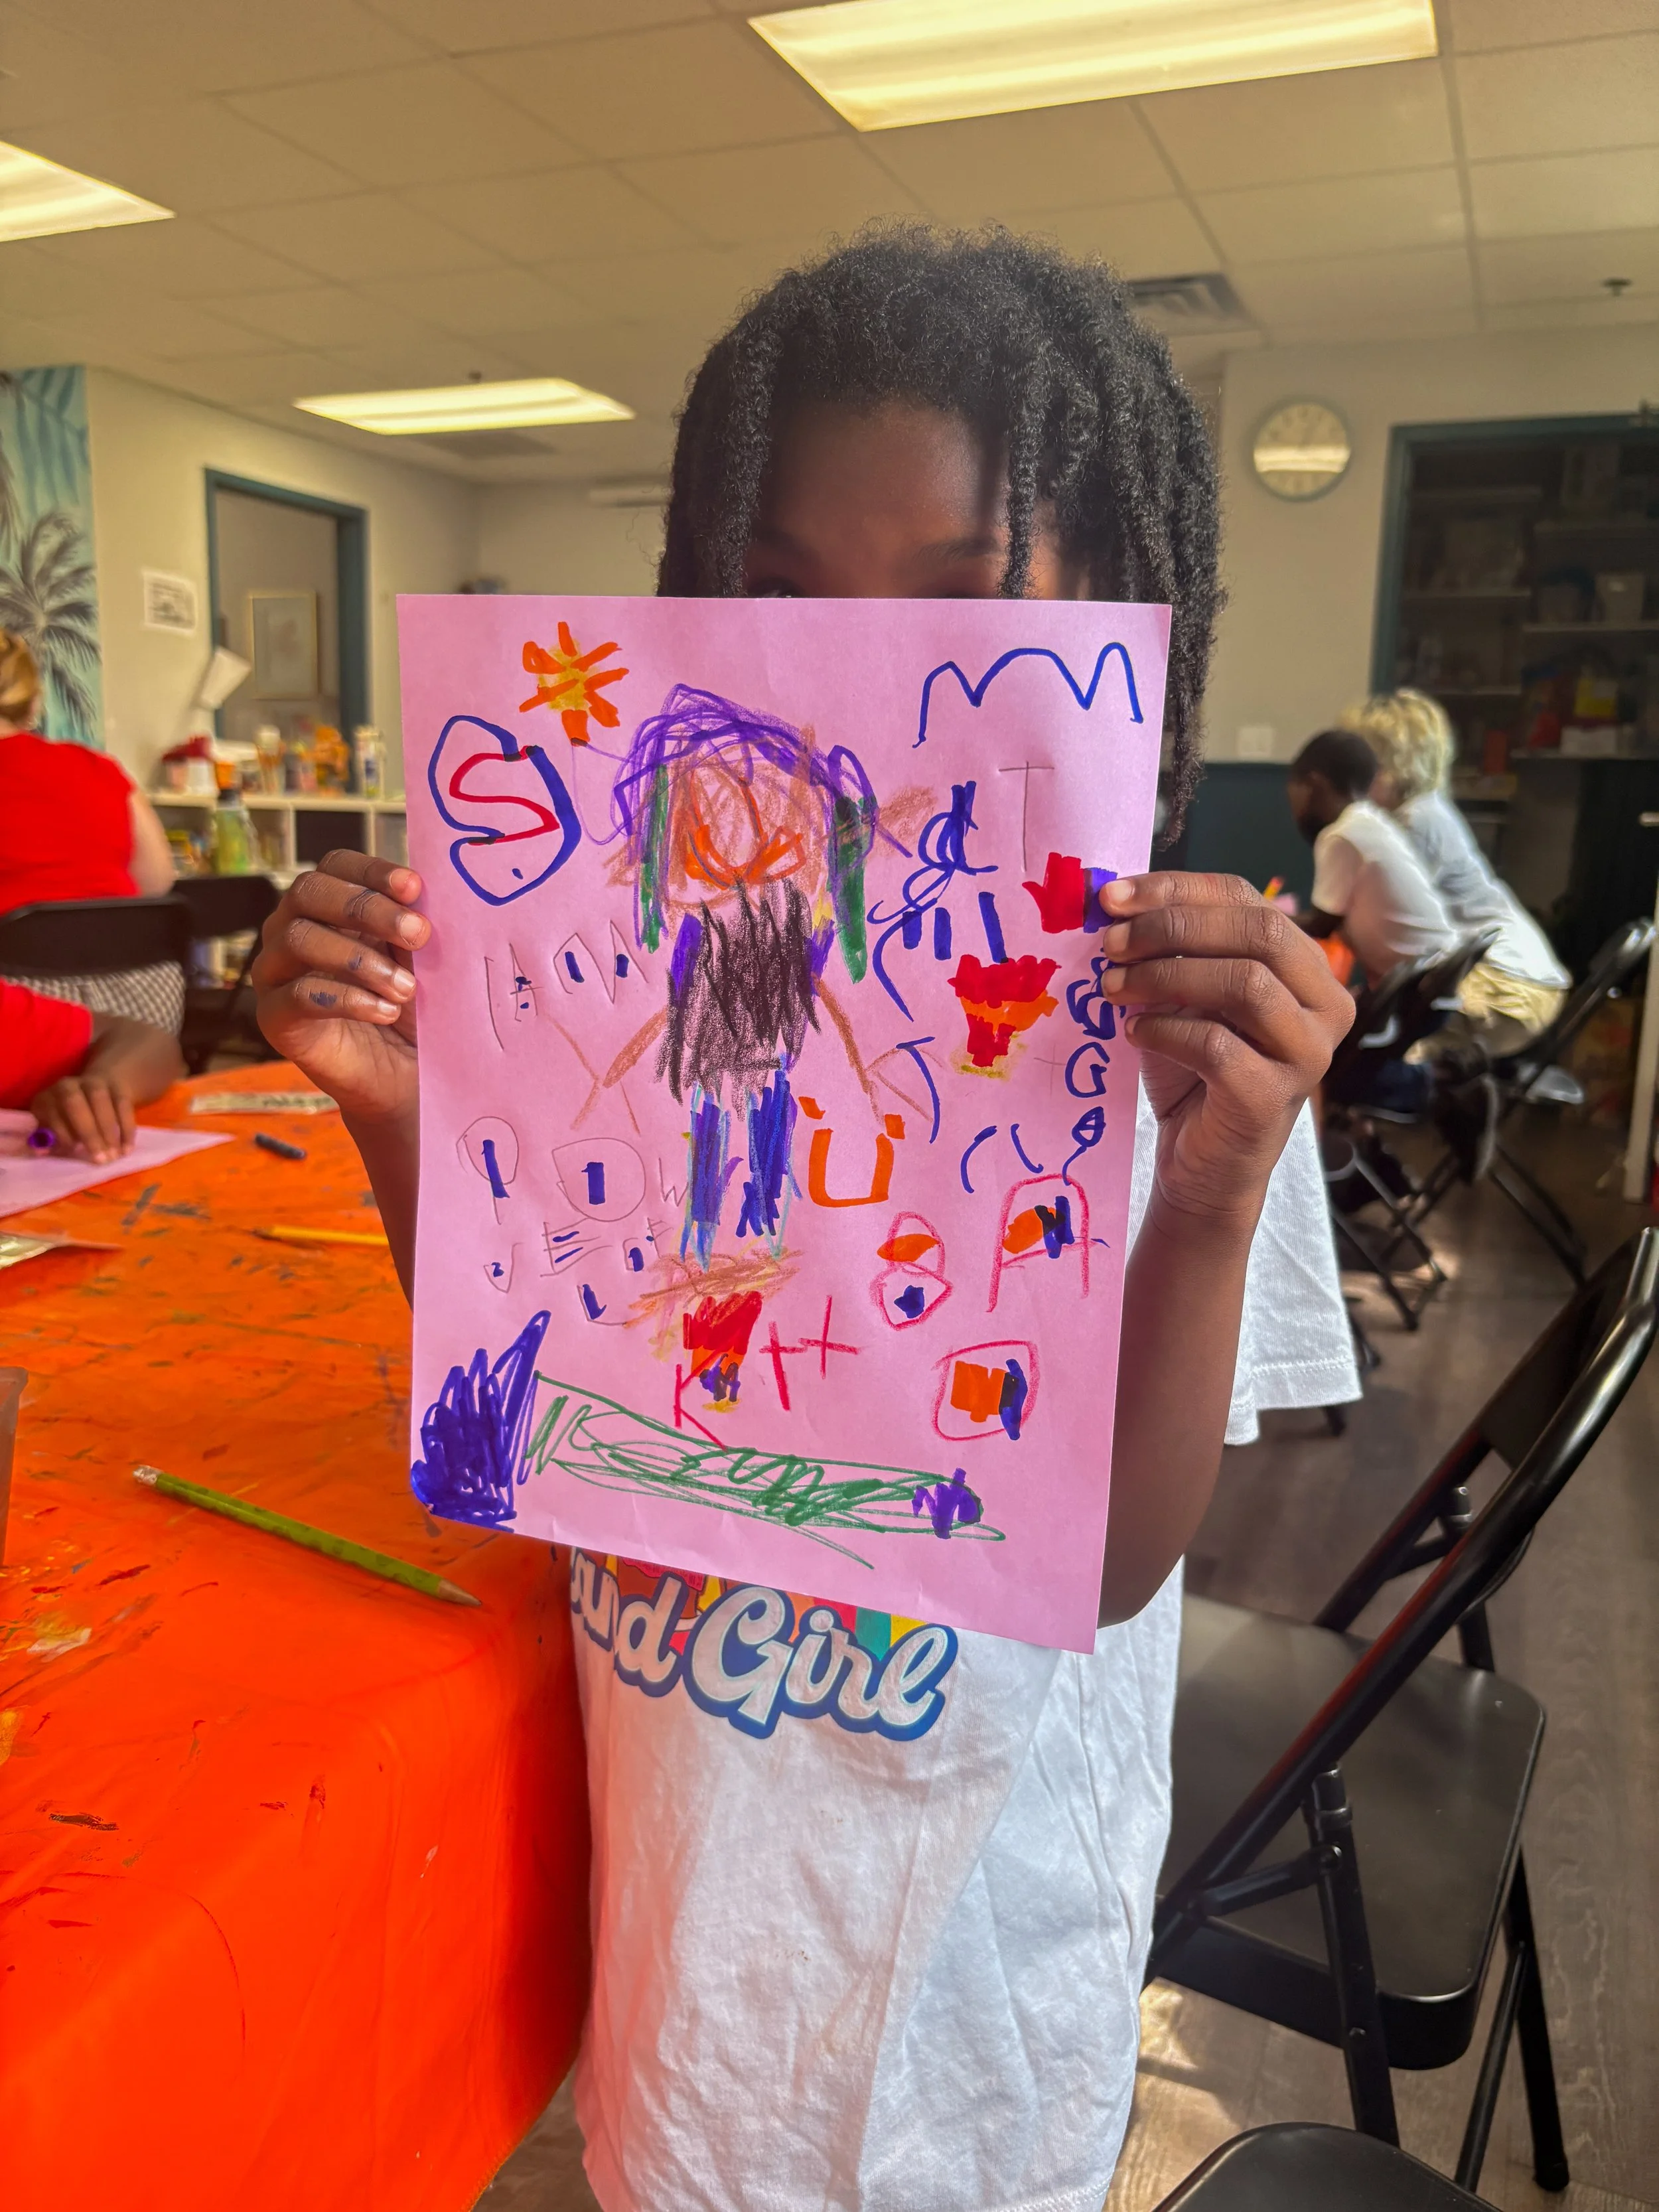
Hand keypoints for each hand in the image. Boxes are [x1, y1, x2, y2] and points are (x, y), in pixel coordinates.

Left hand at [30, 1070, 136, 1162]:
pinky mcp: (117, 1086)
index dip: (61, 1131)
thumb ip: (49, 1140)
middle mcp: (67, 1085)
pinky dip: (126, 1128)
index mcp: (48, 1097)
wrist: (99, 1089)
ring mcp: (93, 1082)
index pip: (51, 1111)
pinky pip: (123, 1105)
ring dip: (108, 1131)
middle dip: (88, 1132)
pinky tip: (127, 1149)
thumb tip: (42, 1151)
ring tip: (115, 1155)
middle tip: (100, 1158)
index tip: (73, 1150)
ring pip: (100, 1101)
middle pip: (74, 1102)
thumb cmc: (70, 1119)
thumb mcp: (55, 1127)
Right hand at [251, 851, 428, 1124]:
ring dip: (361, 959)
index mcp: (326, 907)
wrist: (400, 1077)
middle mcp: (290, 930)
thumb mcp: (415, 960)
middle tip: (418, 934)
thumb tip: (423, 893)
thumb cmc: (408, 1009)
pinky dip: (349, 999)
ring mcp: (276, 973)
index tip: (414, 887)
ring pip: (299, 939)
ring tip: (406, 989)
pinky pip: (299, 995)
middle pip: (308, 892)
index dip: (371, 870)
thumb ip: (410, 926)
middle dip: (367, 908)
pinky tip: (385, 1011)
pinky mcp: (274, 1018)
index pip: (334, 866)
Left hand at [1100, 872, 1352, 1231]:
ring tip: (1112, 988)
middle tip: (1109, 943)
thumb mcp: (1185, 997)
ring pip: (1244, 982)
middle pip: (1257, 932)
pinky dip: (1166, 1031)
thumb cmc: (1195, 1072)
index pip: (1247, 899)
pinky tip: (1135, 1034)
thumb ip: (1170, 949)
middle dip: (1171, 928)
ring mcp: (1309, 1053)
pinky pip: (1218, 1045)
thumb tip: (1113, 902)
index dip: (1177, 889)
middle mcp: (1326, 1005)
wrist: (1204, 1165)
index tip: (1111, 897)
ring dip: (1164, 977)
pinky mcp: (1275, 1097)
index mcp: (1308, 966)